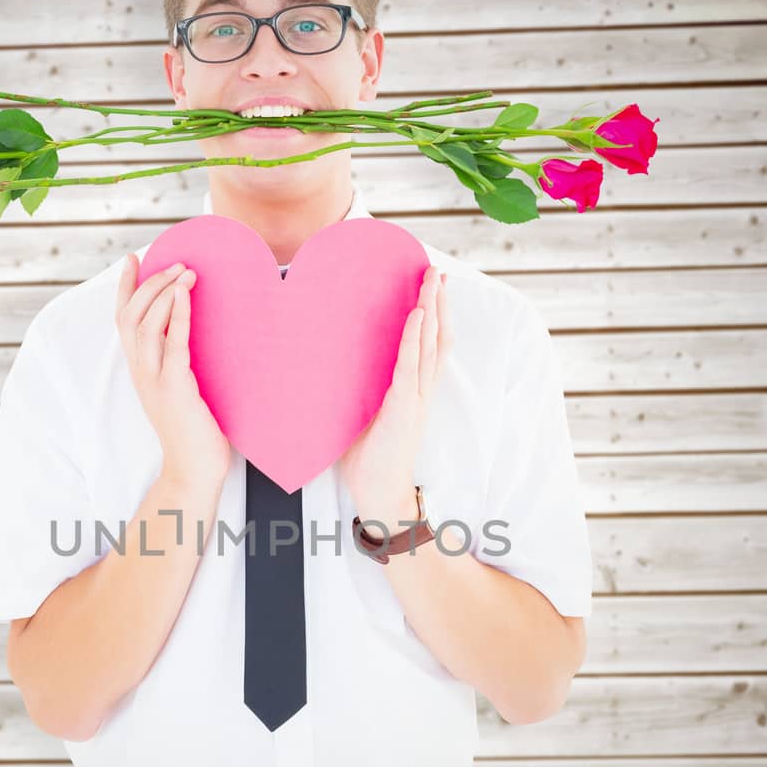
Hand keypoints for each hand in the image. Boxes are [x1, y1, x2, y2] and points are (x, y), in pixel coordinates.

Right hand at [116, 253, 230, 490]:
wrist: (193, 471)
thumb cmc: (193, 433)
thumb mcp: (180, 390)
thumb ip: (176, 364)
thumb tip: (188, 334)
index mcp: (139, 371)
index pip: (122, 321)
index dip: (125, 288)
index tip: (133, 259)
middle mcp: (140, 372)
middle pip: (130, 316)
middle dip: (149, 283)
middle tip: (174, 262)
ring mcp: (154, 380)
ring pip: (146, 324)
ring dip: (164, 292)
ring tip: (185, 271)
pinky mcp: (174, 388)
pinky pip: (173, 343)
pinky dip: (178, 314)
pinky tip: (185, 294)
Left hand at [339, 264, 449, 522]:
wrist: (379, 495)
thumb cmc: (368, 461)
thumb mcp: (360, 417)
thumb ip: (355, 393)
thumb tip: (328, 372)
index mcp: (412, 392)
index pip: (427, 347)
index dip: (432, 317)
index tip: (431, 288)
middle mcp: (420, 391)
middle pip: (437, 338)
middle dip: (438, 303)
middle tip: (438, 271)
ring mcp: (416, 398)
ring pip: (431, 345)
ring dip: (432, 310)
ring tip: (433, 280)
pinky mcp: (405, 407)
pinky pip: (412, 366)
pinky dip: (416, 338)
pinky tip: (418, 314)